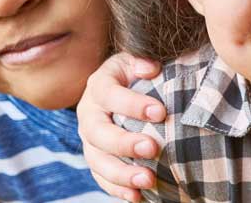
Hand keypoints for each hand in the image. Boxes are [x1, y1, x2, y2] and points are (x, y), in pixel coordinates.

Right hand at [78, 52, 166, 200]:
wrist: (118, 88)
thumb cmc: (133, 74)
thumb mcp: (134, 60)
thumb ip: (141, 61)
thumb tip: (150, 68)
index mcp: (98, 87)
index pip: (109, 95)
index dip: (132, 104)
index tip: (160, 112)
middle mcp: (89, 116)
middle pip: (98, 133)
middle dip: (125, 143)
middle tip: (152, 148)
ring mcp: (90, 141)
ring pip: (98, 161)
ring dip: (122, 173)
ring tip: (148, 180)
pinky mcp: (97, 160)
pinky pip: (101, 178)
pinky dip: (117, 189)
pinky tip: (137, 196)